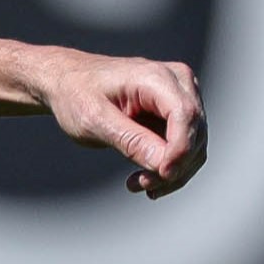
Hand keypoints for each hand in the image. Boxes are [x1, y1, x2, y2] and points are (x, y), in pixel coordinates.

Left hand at [38, 52, 204, 198]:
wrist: (68, 83)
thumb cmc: (77, 95)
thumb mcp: (94, 120)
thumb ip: (129, 140)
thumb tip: (163, 164)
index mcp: (156, 77)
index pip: (185, 114)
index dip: (180, 149)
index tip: (162, 175)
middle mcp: (178, 82)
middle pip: (195, 132)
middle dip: (174, 166)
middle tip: (141, 186)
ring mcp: (181, 96)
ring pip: (195, 144)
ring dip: (172, 172)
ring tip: (136, 184)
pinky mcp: (177, 113)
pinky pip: (186, 146)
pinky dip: (169, 167)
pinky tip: (143, 178)